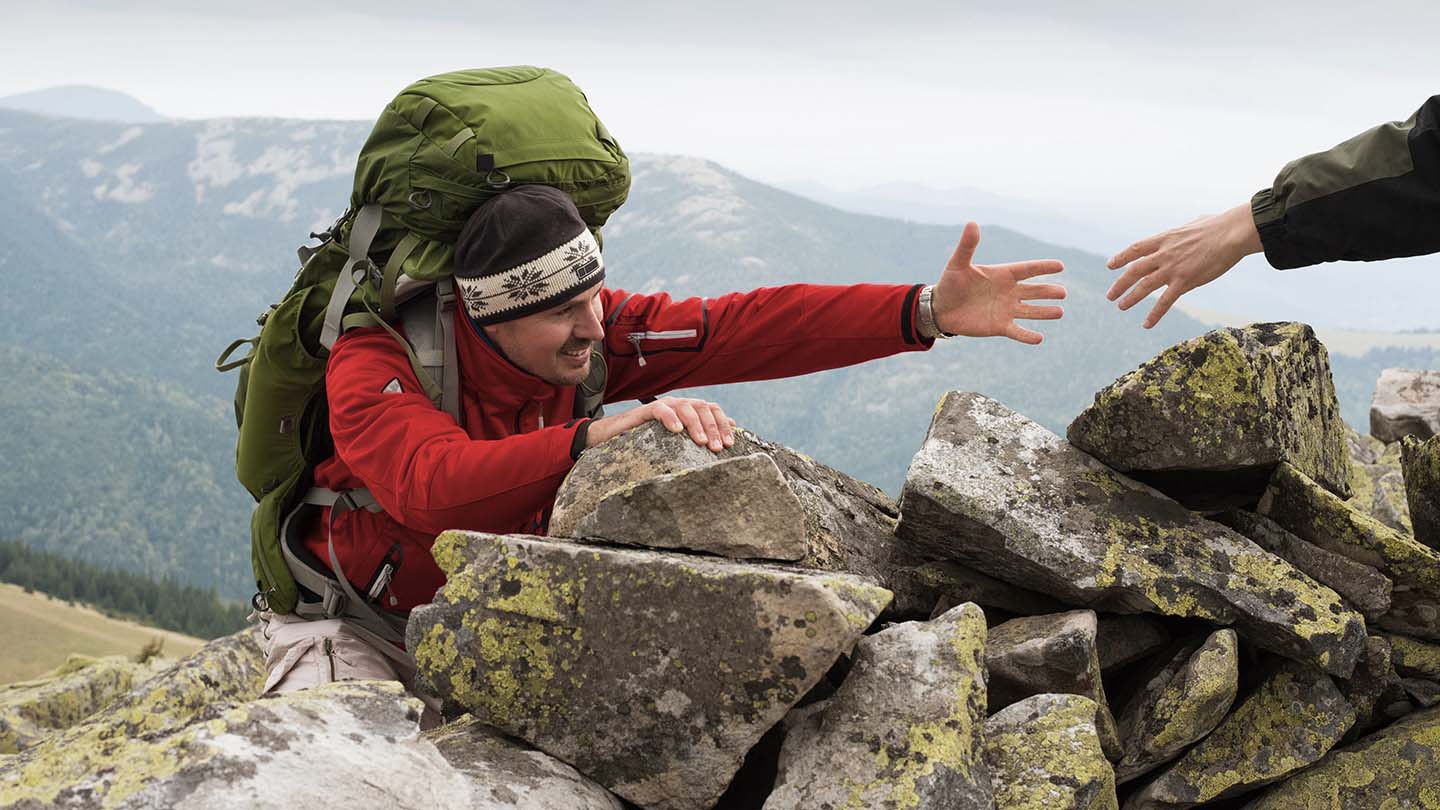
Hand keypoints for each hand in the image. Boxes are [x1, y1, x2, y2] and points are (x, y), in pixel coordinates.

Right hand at [585, 396, 736, 452]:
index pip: (712, 410)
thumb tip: (731, 427)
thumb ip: (702, 432)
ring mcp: (663, 406)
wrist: (615, 440)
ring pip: (685, 406)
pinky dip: (670, 418)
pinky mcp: (645, 411)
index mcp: (689, 411)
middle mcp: (678, 405)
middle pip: (702, 407)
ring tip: (700, 442)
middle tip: (716, 448)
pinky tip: (677, 431)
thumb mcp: (679, 442)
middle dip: (712, 427)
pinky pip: (660, 409)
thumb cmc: (649, 443)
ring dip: (695, 424)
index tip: (729, 444)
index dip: (723, 425)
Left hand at [931, 222, 1065, 344]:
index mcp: (1002, 274)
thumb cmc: (950, 284)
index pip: (1027, 269)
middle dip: (1048, 291)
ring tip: (1059, 312)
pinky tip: (1039, 339)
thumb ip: (967, 246)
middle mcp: (1008, 292)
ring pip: (1030, 311)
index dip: (1043, 267)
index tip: (1060, 265)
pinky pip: (1017, 331)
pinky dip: (1027, 336)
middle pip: (1034, 291)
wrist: (940, 309)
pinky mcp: (999, 326)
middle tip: (1063, 293)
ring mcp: (1006, 309)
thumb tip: (972, 223)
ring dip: (1045, 312)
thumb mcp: (958, 264)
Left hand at [1107, 202, 1262, 328]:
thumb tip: (1193, 224)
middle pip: (1134, 270)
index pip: (1136, 249)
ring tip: (1121, 307)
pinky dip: (1154, 314)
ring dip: (1131, 298)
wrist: (1232, 232)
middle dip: (1120, 283)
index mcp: (1165, 238)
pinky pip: (1165, 301)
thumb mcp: (1194, 223)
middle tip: (1110, 295)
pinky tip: (1146, 324)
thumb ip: (1187, 230)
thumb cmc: (1219, 225)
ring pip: (1144, 286)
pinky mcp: (1185, 281)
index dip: (1121, 257)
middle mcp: (1164, 254)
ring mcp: (1173, 268)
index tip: (1110, 265)